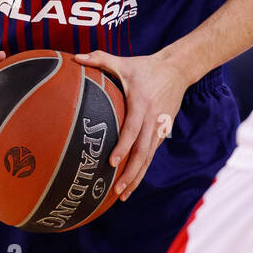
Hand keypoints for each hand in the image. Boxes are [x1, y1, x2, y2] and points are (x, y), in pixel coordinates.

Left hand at [74, 49, 190, 200]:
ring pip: (148, 157)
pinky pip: (151, 154)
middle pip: (142, 152)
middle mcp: (152, 119)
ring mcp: (159, 127)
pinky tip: (132, 183)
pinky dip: (142, 169)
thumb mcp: (124, 62)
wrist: (178, 70)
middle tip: (116, 190)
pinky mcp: (162, 132)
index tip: (112, 162)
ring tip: (123, 195)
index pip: (132, 129)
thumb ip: (99, 59)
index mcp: (141, 104)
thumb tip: (74, 57)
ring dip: (137, 177)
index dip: (123, 147)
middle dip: (130, 173)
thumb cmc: (146, 66)